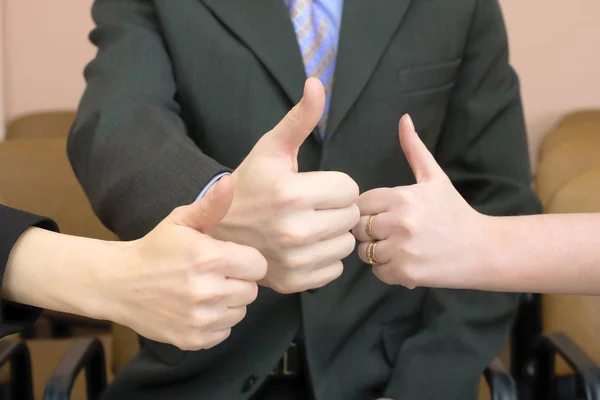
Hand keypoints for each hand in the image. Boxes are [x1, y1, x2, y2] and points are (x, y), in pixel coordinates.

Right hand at [103, 176, 266, 349]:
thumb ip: (211, 205)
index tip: (229, 258)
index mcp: (209, 258)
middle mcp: (207, 290)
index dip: (246, 260)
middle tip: (215, 274)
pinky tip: (198, 308)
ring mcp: (200, 318)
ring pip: (240, 312)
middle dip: (238, 281)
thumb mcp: (180, 221)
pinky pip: (224, 332)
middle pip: (251, 290)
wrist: (118, 284)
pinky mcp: (193, 339)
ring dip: (228, 302)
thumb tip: (229, 182)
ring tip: (206, 290)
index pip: (258, 265)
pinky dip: (216, 322)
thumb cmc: (155, 249)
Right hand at [209, 78, 359, 293]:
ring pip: (346, 244)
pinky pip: (334, 269)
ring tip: (308, 226)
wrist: (219, 229)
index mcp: (291, 193)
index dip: (335, 185)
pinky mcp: (294, 282)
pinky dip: (325, 259)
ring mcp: (293, 260)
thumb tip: (317, 82)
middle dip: (336, 208)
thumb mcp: (271, 149)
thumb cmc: (249, 185)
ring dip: (333, 234)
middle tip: (311, 206)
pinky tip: (304, 247)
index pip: (350, 189)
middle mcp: (293, 229)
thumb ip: (300, 118)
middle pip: (350, 217)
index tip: (313, 186)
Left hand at [352, 114, 488, 288]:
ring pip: (365, 252)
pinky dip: (388, 271)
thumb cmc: (454, 212)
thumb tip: (404, 118)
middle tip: (393, 233)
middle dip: (371, 231)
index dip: (370, 210)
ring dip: (378, 252)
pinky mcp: (405, 273)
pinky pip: (377, 272)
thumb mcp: (435, 178)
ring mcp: (402, 249)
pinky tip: (408, 262)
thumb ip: (414, 149)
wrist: (483, 250)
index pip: (360, 203)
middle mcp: (400, 222)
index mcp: (402, 197)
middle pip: (359, 228)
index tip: (386, 214)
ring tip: (402, 247)